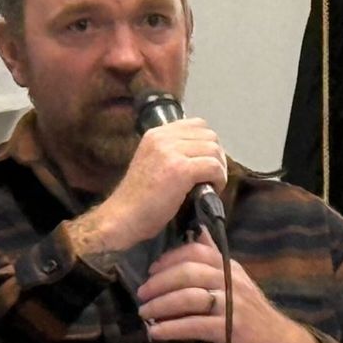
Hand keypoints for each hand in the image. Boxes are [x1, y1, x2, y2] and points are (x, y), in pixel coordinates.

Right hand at [77, 119, 225, 253]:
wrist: (123, 218)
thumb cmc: (139, 198)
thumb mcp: (153, 162)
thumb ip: (172, 152)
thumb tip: (204, 155)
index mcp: (156, 133)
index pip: (197, 125)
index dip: (206, 144)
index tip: (204, 163)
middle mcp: (163, 136)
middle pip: (209, 136)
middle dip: (216, 156)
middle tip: (211, 177)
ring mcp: (171, 151)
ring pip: (214, 150)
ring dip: (219, 169)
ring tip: (210, 185)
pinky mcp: (180, 169)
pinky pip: (214, 167)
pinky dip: (219, 180)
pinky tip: (211, 191)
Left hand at [137, 239, 325, 342]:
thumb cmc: (254, 314)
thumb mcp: (237, 281)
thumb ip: (215, 259)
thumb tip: (198, 232)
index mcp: (230, 267)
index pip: (197, 251)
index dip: (170, 258)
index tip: (151, 270)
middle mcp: (231, 281)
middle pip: (188, 272)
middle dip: (159, 282)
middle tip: (142, 294)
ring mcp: (231, 304)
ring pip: (188, 297)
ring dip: (160, 305)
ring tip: (144, 314)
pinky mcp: (230, 329)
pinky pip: (194, 325)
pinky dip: (171, 328)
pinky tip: (156, 332)